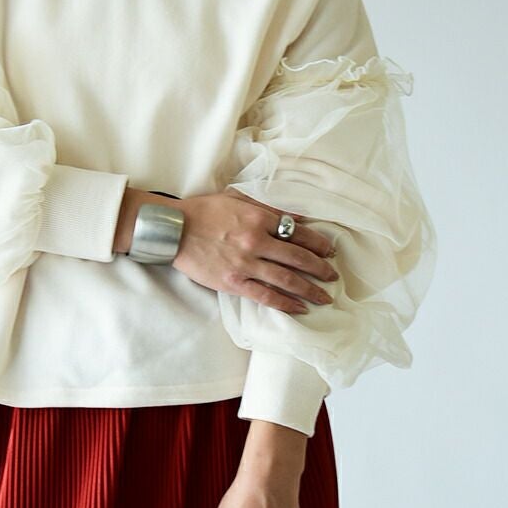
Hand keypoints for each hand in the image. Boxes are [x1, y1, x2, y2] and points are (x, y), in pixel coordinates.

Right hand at [171, 188, 338, 313]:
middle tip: (333, 276)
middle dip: (320, 268)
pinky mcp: (233, 282)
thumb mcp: (237, 199)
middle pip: (298, 258)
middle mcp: (256, 241)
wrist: (174, 230)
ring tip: (324, 297)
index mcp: (259, 218)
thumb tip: (298, 216)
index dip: (319, 244)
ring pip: (287, 279)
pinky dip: (285, 303)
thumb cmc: (204, 211)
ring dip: (310, 289)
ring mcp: (245, 264)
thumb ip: (268, 206)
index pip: (299, 232)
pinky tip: (299, 308)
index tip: (330, 251)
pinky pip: (265, 296)